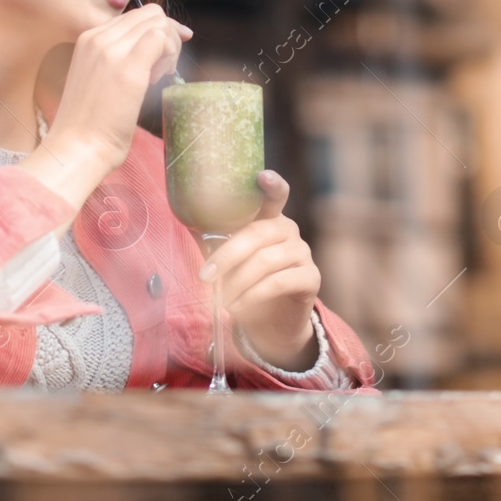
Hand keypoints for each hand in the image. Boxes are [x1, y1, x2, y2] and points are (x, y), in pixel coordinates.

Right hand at [44, 2, 190, 169]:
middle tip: (163, 70)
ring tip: (158, 77)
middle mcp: (97, 38)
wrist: (76, 148)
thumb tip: (151, 48)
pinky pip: (161, 39)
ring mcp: (111, 50)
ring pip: (158, 22)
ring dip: (170, 47)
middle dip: (167, 36)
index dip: (158, 29)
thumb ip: (117, 59)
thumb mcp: (98, 79)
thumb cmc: (90, 124)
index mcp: (88, 39)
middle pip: (149, 14)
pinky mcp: (128, 68)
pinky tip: (158, 80)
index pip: (134, 17)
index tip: (169, 50)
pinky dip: (170, 55)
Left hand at [198, 171, 319, 369]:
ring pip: (266, 260)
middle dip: (227, 255)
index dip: (271, 184)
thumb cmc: (244, 285)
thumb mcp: (226, 261)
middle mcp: (289, 230)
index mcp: (269, 219)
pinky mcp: (311, 278)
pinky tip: (239, 306)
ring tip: (221, 299)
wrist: (269, 323)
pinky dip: (253, 295)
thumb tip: (189, 219)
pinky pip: (279, 282)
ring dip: (237, 282)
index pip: (275, 195)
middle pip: (258, 233)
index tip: (262, 176)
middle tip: (205, 276)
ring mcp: (303, 252)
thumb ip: (213, 240)